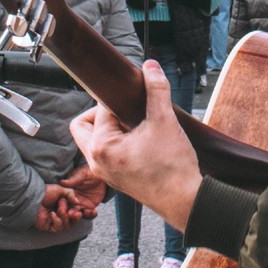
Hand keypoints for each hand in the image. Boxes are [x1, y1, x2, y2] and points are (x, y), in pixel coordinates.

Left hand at [35, 183, 80, 232]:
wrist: (34, 197)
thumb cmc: (46, 192)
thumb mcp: (61, 190)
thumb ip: (71, 194)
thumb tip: (77, 202)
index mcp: (64, 207)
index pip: (75, 214)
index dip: (78, 213)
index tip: (78, 209)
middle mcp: (60, 215)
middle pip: (73, 222)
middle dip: (73, 217)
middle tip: (71, 211)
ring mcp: (54, 222)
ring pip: (66, 226)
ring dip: (64, 216)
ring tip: (59, 208)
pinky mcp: (48, 227)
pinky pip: (57, 229)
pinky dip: (57, 221)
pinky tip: (52, 214)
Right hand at [59, 162, 108, 211]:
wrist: (101, 175)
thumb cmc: (88, 172)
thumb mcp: (81, 174)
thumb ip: (73, 180)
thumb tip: (62, 182)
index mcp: (67, 193)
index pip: (62, 201)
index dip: (63, 205)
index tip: (65, 207)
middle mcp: (72, 201)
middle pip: (68, 210)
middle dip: (70, 214)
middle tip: (73, 214)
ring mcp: (80, 205)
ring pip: (77, 214)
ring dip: (80, 216)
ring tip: (85, 212)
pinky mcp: (89, 207)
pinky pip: (88, 214)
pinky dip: (90, 215)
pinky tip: (94, 211)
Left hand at [71, 59, 200, 231]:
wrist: (184, 200)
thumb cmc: (173, 167)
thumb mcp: (165, 121)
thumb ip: (156, 90)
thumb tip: (150, 67)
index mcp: (102, 146)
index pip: (100, 108)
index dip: (118, 96)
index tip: (133, 91)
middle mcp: (96, 161)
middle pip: (83, 125)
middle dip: (102, 112)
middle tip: (127, 108)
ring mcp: (104, 172)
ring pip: (93, 140)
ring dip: (110, 127)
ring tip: (136, 124)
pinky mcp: (114, 178)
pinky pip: (105, 153)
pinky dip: (117, 141)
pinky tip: (141, 138)